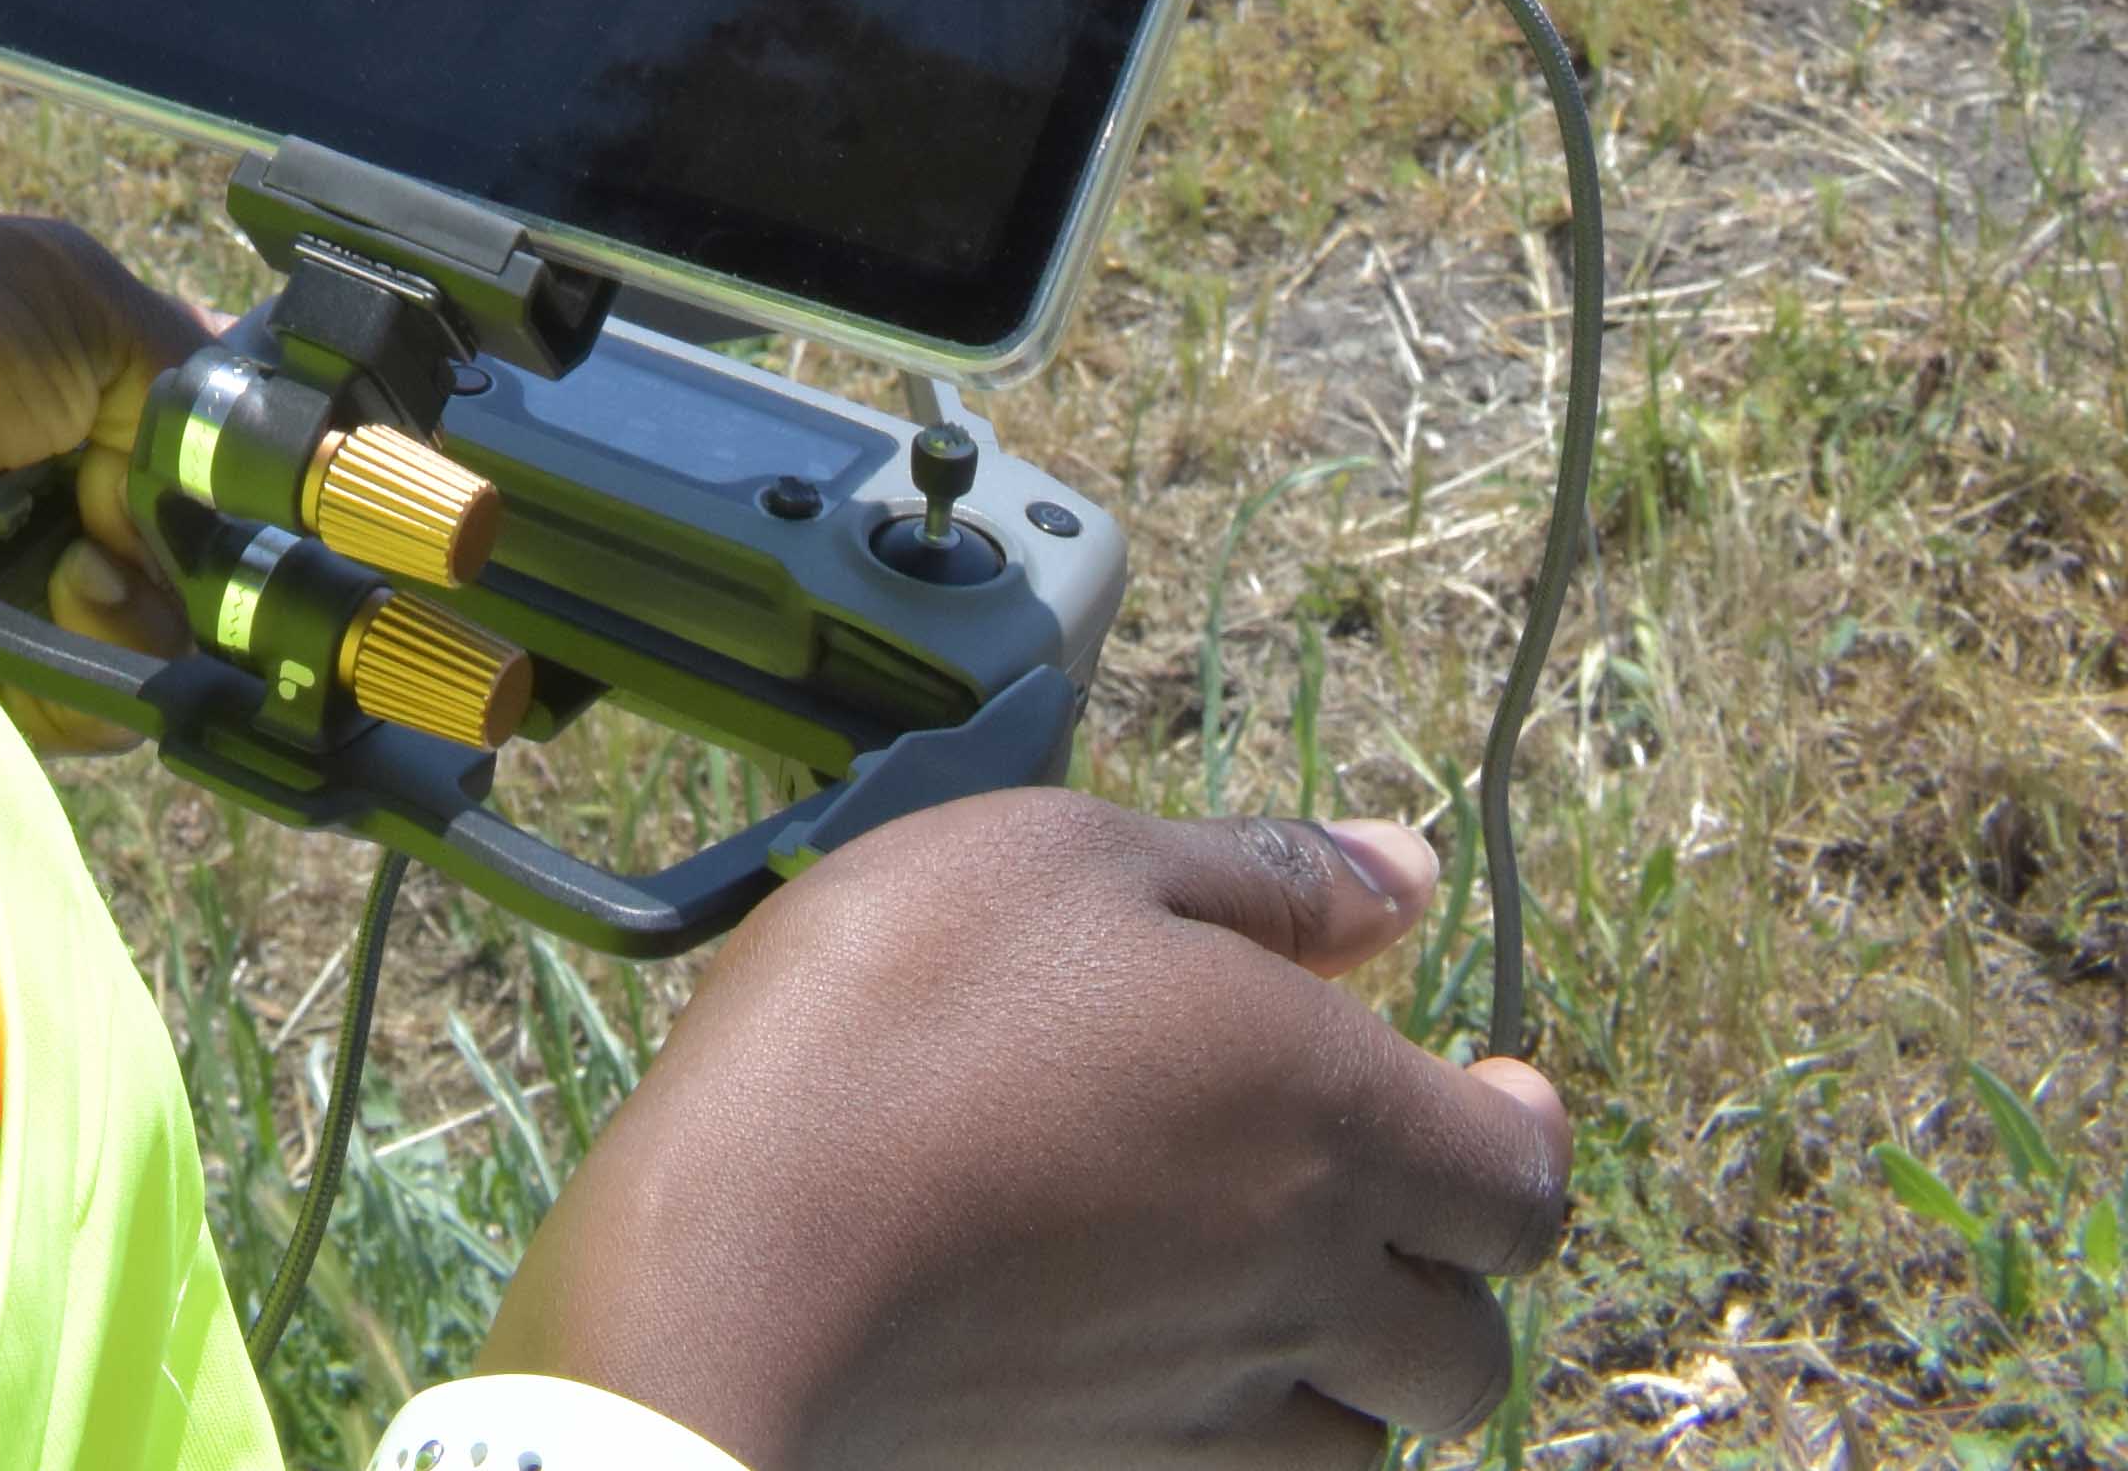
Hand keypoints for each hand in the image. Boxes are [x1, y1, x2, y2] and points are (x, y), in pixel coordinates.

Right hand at [479, 791, 1569, 1466]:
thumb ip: (1262, 876)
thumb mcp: (1069, 858)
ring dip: (1357, 1362)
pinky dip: (1246, 1421)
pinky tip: (1156, 1339)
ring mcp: (1212, 1404)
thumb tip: (1414, 876)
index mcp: (1326, 1115)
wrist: (747, 1265)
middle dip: (1451, 1267)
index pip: (1525, 1185)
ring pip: (1370, 1430)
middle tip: (1368, 1176)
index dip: (1523, 1133)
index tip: (1485, 1081)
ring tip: (1268, 1268)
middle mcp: (1305, 1282)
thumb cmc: (907, 1012)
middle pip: (1473, 1344)